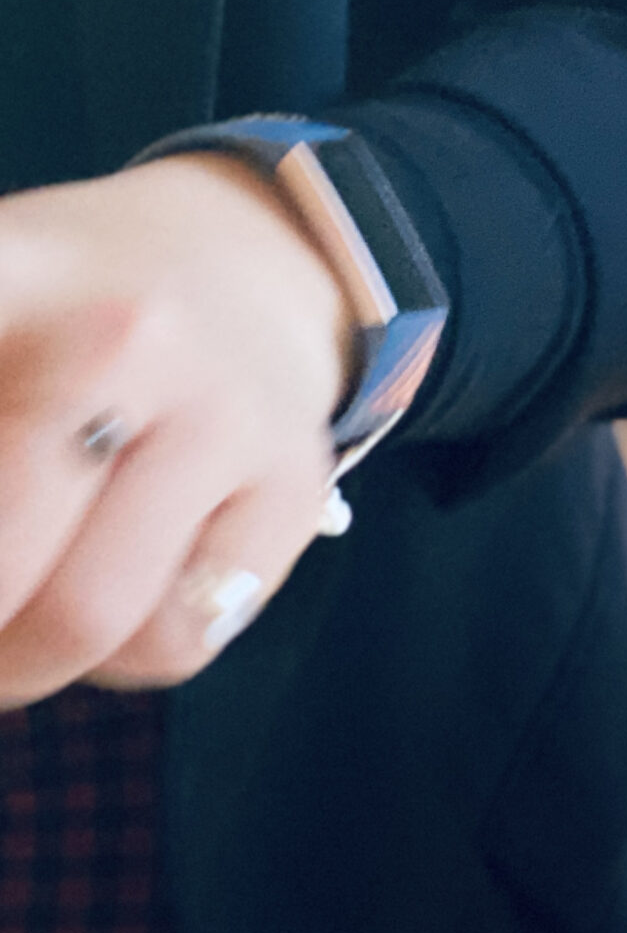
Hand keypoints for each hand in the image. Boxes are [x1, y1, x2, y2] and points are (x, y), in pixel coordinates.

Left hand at [0, 156, 351, 702]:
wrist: (250, 266)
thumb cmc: (57, 305)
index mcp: (9, 271)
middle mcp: (124, 334)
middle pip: (3, 557)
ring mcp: (223, 416)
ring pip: (88, 617)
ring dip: (17, 667)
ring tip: (3, 648)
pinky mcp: (292, 490)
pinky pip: (178, 638)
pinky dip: (116, 660)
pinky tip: (104, 599)